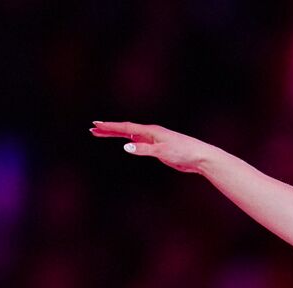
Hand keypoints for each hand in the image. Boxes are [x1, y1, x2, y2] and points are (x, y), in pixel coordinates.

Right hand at [90, 121, 216, 172]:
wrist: (200, 157)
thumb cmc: (183, 152)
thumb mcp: (162, 152)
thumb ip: (143, 149)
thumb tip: (125, 146)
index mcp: (150, 131)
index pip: (125, 128)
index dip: (110, 127)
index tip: (96, 125)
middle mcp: (150, 133)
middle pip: (125, 129)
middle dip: (109, 129)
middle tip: (93, 129)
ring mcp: (154, 139)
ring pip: (130, 135)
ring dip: (116, 134)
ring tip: (103, 133)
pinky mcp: (158, 148)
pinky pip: (138, 142)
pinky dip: (128, 140)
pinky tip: (125, 142)